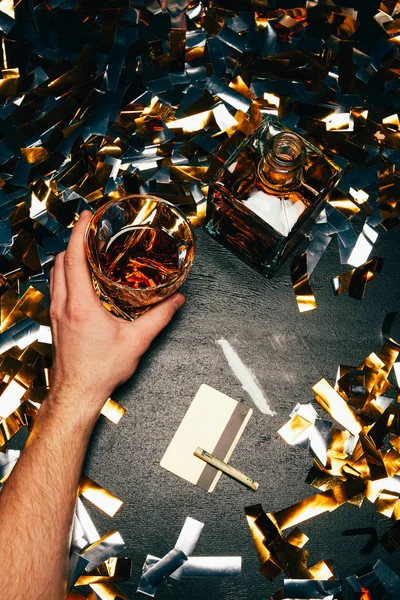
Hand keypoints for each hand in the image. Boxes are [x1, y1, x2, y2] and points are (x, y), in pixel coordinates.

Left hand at [48, 211, 184, 419]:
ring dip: (67, 258)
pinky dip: (65, 275)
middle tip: (90, 231)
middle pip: (60, 262)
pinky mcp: (56, 323)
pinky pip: (56, 289)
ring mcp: (56, 314)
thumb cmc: (100, 371)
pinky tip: (81, 280)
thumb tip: (175, 300)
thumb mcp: (136, 341)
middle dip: (73, 241)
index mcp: (80, 306)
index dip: (78, 233)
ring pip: (55, 275)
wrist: (77, 394)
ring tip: (85, 250)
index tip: (87, 217)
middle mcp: (63, 306)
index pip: (73, 258)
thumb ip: (159, 318)